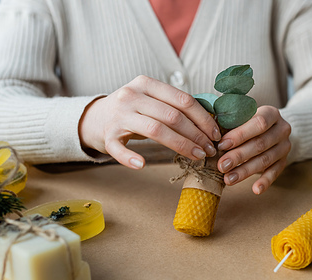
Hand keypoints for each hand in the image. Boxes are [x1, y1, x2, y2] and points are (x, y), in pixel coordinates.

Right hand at [79, 75, 221, 168]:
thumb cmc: (132, 110)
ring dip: (180, 145)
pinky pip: (119, 149)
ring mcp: (118, 115)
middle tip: (209, 149)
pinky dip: (130, 157)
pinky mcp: (107, 135)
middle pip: (172, 116)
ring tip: (196, 156)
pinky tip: (142, 165)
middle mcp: (131, 95)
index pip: (182, 100)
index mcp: (146, 84)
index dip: (203, 118)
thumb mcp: (151, 99)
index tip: (216, 134)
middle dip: (196, 134)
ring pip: (155, 130)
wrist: (95, 117)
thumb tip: (210, 120)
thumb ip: (174, 105)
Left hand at [216, 105, 290, 194]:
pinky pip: (275, 172)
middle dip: (239, 156)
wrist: (274, 129)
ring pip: (265, 160)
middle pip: (260, 144)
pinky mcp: (284, 161)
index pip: (259, 123)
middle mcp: (282, 129)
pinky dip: (265, 182)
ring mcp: (284, 146)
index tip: (222, 145)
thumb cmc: (250, 122)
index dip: (240, 135)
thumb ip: (232, 123)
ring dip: (245, 171)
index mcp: (271, 113)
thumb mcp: (244, 117)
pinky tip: (256, 190)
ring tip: (228, 179)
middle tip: (221, 166)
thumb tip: (210, 137)